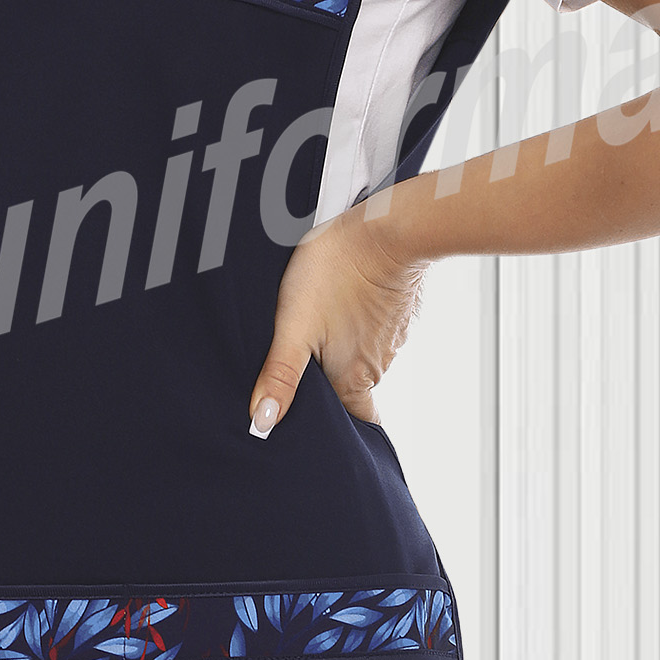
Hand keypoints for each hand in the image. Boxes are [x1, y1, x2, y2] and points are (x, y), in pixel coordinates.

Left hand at [247, 201, 429, 435]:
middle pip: (353, 391)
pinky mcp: (398, 310)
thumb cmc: (334, 275)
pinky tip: (342, 307)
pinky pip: (376, 330)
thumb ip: (279, 377)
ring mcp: (392, 338)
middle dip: (332, 389)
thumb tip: (262, 424)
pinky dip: (359, 326)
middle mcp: (376, 366)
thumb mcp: (293, 327)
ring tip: (318, 335)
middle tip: (305, 375)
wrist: (386, 230)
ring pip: (364, 359)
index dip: (337, 429)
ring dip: (344, 353)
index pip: (352, 422)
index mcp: (352, 380)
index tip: (321, 428)